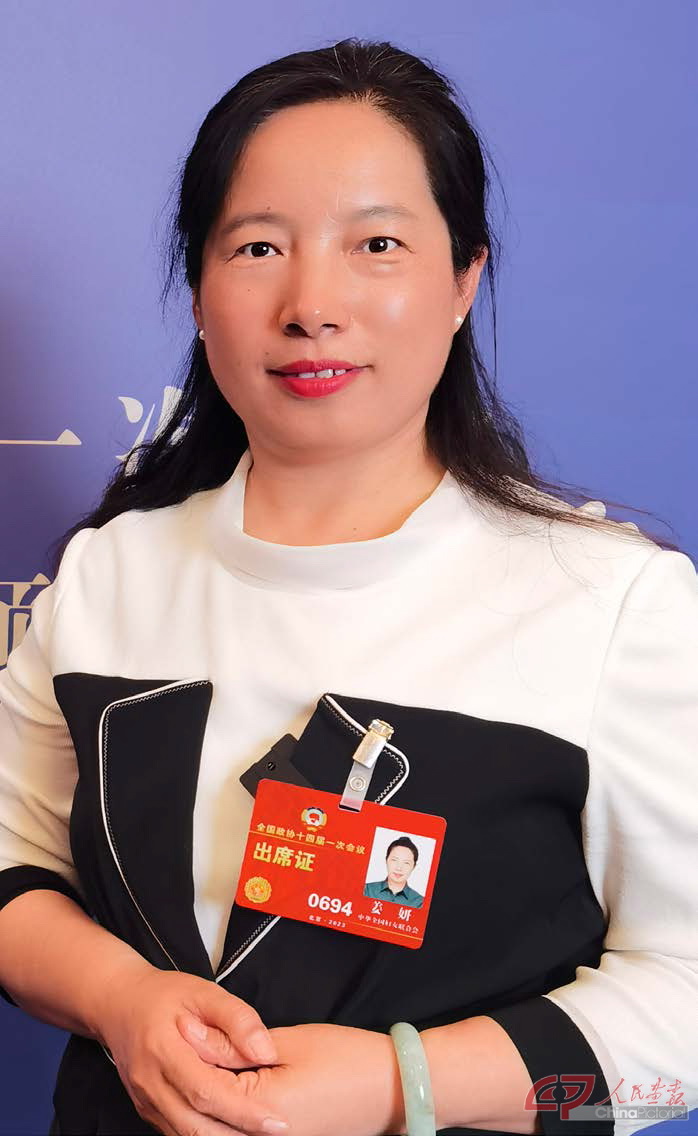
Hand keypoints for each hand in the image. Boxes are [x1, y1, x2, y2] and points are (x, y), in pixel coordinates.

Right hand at [96, 962, 288, 1135]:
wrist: (119, 1003)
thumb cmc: (165, 995)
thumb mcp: (204, 992)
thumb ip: (237, 1019)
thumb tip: (266, 1053)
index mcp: (162, 1050)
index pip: (206, 1092)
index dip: (243, 1111)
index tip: (276, 1121)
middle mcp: (149, 1083)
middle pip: (195, 1125)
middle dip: (237, 1134)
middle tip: (276, 1132)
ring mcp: (145, 1100)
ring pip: (185, 1135)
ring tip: (258, 1134)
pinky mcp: (147, 1109)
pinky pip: (177, 1132)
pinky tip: (232, 1130)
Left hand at [185, 1020, 406, 1135]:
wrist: (393, 1088)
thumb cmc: (345, 1058)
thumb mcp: (290, 1042)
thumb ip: (239, 1045)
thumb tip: (198, 1038)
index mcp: (259, 1111)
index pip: (207, 1083)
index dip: (193, 1051)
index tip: (181, 1024)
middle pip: (206, 1119)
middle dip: (194, 1082)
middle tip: (187, 1044)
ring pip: (219, 1130)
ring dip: (207, 1102)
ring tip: (204, 1063)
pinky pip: (241, 1134)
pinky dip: (227, 1116)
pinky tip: (228, 1086)